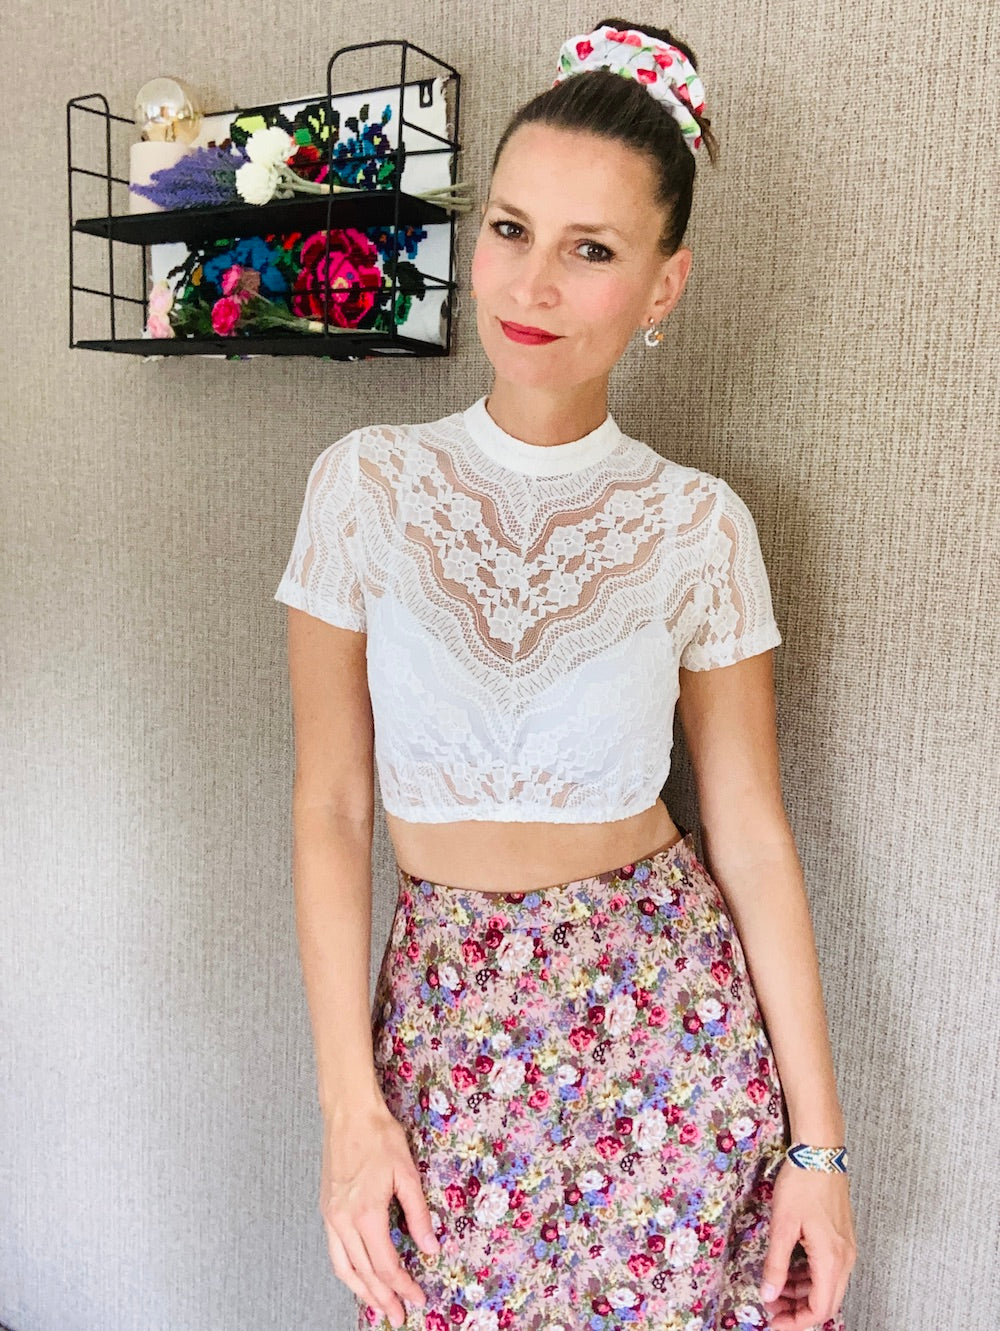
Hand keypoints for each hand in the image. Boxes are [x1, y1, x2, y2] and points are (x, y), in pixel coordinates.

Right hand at [319, 1102, 440, 1328]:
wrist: (349, 1113)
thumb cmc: (380, 1136)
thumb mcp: (407, 1173)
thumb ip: (418, 1214)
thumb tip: (430, 1248)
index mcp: (366, 1214)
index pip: (386, 1265)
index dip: (403, 1286)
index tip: (418, 1298)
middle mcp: (343, 1221)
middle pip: (364, 1273)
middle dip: (383, 1298)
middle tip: (399, 1316)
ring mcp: (331, 1216)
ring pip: (344, 1268)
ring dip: (362, 1292)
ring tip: (378, 1307)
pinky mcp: (326, 1209)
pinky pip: (335, 1252)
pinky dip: (347, 1271)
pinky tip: (357, 1276)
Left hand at [759, 1161, 856, 1328]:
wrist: (820, 1153)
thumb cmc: (801, 1184)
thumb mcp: (783, 1225)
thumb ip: (776, 1264)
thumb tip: (768, 1294)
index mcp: (831, 1260)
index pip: (819, 1309)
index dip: (796, 1322)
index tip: (773, 1321)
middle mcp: (845, 1259)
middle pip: (826, 1302)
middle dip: (798, 1310)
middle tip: (771, 1306)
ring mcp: (846, 1248)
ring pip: (827, 1286)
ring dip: (802, 1292)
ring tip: (775, 1287)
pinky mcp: (842, 1238)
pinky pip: (828, 1269)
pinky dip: (809, 1276)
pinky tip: (789, 1269)